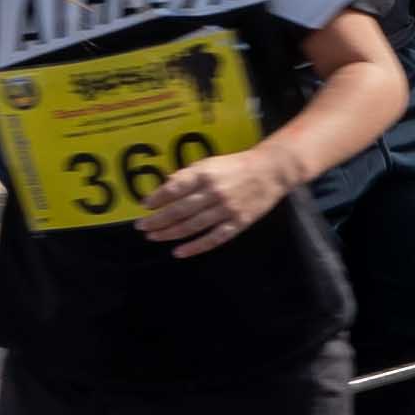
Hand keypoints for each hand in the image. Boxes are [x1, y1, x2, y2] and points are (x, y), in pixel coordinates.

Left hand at [133, 139, 298, 250]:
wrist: (272, 171)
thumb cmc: (238, 166)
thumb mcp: (210, 163)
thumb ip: (188, 174)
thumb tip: (165, 186)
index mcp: (205, 175)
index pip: (174, 189)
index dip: (156, 199)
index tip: (144, 207)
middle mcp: (214, 192)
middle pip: (179, 210)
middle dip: (157, 220)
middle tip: (142, 227)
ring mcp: (227, 209)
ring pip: (192, 226)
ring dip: (170, 233)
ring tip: (154, 237)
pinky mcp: (239, 222)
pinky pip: (214, 238)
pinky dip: (195, 246)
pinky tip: (179, 252)